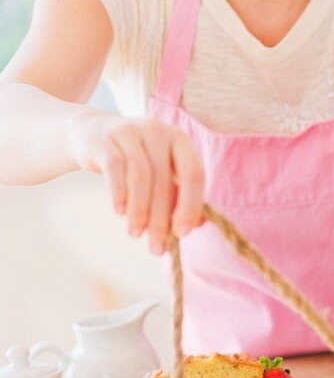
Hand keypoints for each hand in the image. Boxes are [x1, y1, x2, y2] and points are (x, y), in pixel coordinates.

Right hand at [69, 111, 204, 253]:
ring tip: (135, 233)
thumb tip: (197, 225)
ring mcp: (131, 132)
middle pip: (164, 180)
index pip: (194, 173)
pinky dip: (119, 192)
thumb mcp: (159, 172)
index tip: (182, 234)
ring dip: (139, 209)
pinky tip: (119, 212)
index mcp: (179, 139)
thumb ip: (178, 196)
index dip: (190, 205)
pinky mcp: (105, 140)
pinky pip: (115, 168)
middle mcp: (158, 132)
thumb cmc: (135, 159)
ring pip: (140, 176)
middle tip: (156, 246)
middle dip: (160, 217)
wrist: (93, 134)